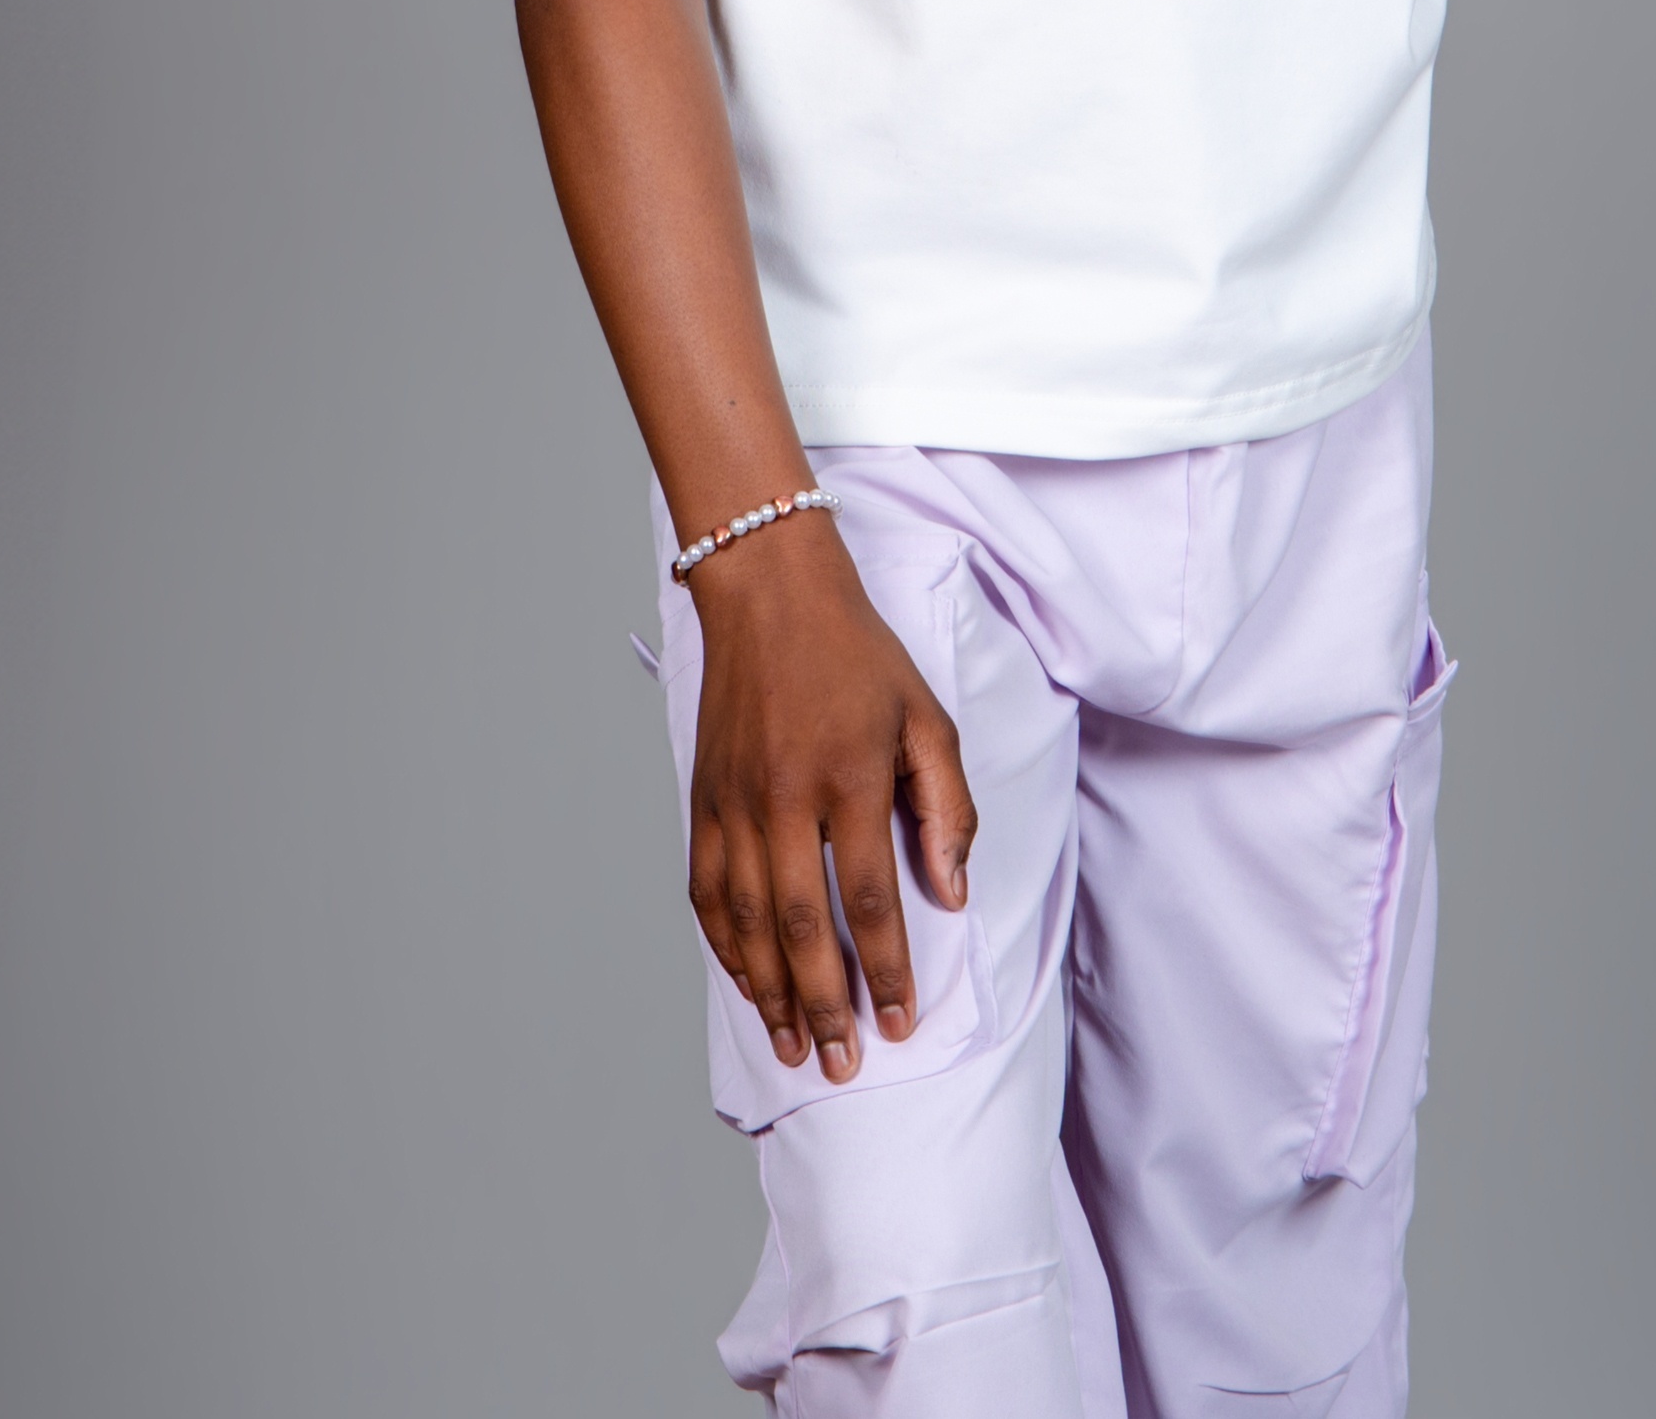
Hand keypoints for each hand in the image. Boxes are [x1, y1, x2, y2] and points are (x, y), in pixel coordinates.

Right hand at [684, 518, 977, 1081]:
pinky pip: (708, 892)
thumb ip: (948, 806)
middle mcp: (786, 798)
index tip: (901, 1021)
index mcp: (849, 777)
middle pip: (805, 927)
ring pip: (750, 922)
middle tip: (845, 1063)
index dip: (887, 969)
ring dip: (773, 993)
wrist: (769, 593)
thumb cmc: (857, 653)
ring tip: (796, 1045)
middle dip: (827, 1005)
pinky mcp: (703, 800)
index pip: (870, 898)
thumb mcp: (926, 715)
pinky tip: (748, 981)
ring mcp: (736, 803)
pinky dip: (726, 947)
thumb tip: (952, 892)